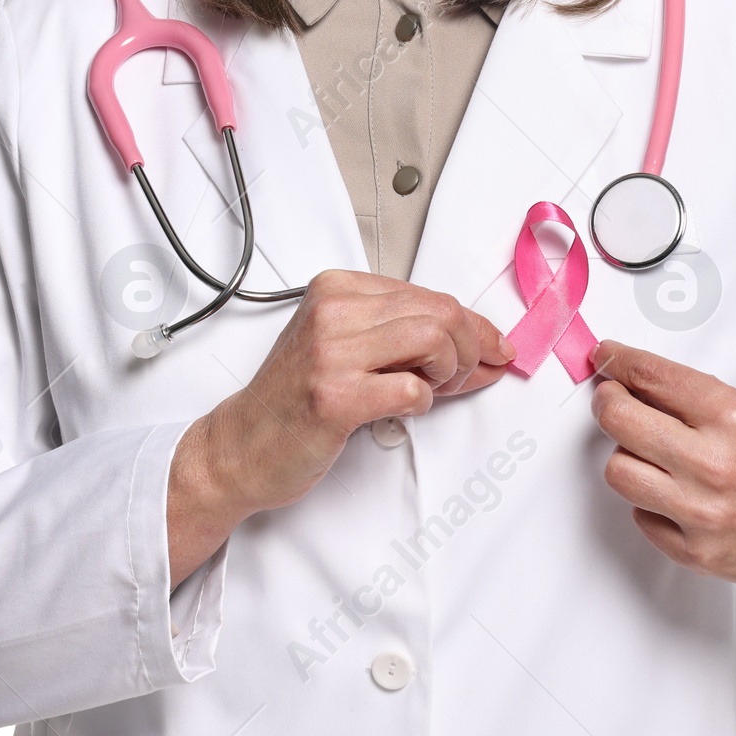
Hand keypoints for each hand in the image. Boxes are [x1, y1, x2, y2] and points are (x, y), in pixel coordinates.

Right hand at [168, 272, 514, 584]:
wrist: (239, 447)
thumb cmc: (295, 400)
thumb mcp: (346, 348)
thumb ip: (404, 338)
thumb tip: (483, 345)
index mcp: (337, 288)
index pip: (428, 294)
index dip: (473, 324)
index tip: (496, 347)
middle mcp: (333, 310)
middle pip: (439, 312)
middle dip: (471, 348)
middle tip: (466, 377)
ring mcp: (331, 352)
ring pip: (433, 340)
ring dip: (450, 372)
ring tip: (433, 391)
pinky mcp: (334, 396)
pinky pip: (411, 388)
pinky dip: (423, 401)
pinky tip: (405, 407)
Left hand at [589, 340, 735, 633]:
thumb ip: (696, 403)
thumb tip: (636, 383)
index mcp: (735, 418)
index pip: (652, 376)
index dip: (618, 361)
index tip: (607, 357)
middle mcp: (716, 464)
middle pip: (620, 420)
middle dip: (608, 403)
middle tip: (611, 400)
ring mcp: (703, 513)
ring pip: (618, 471)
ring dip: (626, 457)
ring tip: (646, 454)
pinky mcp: (697, 553)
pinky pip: (640, 515)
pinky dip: (648, 502)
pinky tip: (671, 494)